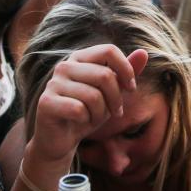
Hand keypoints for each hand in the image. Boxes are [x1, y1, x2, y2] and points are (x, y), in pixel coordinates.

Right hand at [30, 44, 147, 163]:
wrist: (61, 139)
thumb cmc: (88, 112)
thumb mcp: (111, 92)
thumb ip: (125, 72)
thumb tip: (144, 52)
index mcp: (80, 58)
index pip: (108, 50)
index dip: (126, 70)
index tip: (131, 88)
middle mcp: (64, 66)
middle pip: (105, 75)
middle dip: (116, 99)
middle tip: (116, 112)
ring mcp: (53, 83)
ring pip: (94, 96)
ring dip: (101, 113)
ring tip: (94, 118)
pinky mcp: (46, 102)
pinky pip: (79, 110)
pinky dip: (86, 120)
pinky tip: (79, 122)